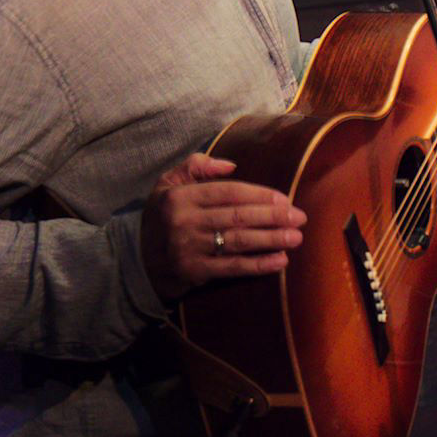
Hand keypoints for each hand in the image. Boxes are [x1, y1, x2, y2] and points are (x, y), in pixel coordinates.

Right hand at [141, 154, 305, 300]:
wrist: (136, 261)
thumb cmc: (162, 218)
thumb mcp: (167, 185)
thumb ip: (196, 167)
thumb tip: (231, 164)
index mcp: (180, 197)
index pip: (228, 192)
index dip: (259, 195)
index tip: (284, 198)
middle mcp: (183, 222)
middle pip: (238, 216)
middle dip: (273, 216)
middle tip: (300, 217)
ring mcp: (189, 248)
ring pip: (239, 241)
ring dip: (272, 239)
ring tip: (296, 237)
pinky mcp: (194, 272)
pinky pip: (233, 268)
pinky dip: (259, 265)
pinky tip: (281, 261)